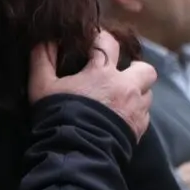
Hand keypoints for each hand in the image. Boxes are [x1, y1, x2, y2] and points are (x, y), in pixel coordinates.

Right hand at [29, 30, 156, 140]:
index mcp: (103, 72)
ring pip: (148, 93)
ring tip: (120, 98)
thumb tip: (45, 38)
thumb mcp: (42, 85)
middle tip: (120, 75)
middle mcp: (126, 87)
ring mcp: (136, 109)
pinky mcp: (139, 129)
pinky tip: (120, 117)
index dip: (101, 38)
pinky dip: (135, 113)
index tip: (92, 43)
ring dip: (137, 93)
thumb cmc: (58, 114)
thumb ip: (43, 58)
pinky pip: (145, 115)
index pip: (109, 42)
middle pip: (145, 69)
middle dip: (135, 69)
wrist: (76, 152)